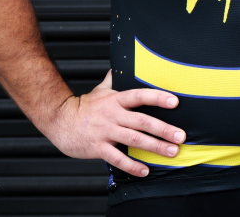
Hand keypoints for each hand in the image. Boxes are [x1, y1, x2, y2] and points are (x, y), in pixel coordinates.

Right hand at [44, 70, 184, 177]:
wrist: (58, 120)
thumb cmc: (82, 106)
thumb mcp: (99, 90)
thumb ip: (112, 80)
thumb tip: (119, 68)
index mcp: (116, 100)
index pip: (140, 96)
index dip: (157, 98)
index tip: (175, 102)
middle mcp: (113, 115)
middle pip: (142, 121)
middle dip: (164, 129)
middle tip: (181, 136)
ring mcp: (106, 132)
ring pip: (134, 139)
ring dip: (155, 146)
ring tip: (172, 152)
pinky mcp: (98, 148)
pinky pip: (117, 158)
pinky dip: (132, 165)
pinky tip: (145, 171)